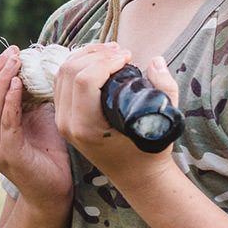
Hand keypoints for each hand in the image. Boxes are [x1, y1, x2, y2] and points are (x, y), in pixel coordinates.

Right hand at [0, 46, 71, 209]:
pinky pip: (6, 121)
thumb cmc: (42, 148)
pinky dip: (12, 99)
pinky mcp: (9, 155)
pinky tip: (20, 84)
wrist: (53, 188)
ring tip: (18, 63)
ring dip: (3, 79)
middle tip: (13, 53)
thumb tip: (21, 60)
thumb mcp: (26, 114)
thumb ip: (18, 93)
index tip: (4, 55)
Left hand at [53, 43, 179, 190]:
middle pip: (70, 72)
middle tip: (121, 52)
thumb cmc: (150, 152)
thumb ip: (165, 89)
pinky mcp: (64, 116)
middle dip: (96, 54)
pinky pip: (61, 82)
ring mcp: (63, 121)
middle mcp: (69, 124)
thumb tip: (156, 60)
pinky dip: (77, 65)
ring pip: (62, 74)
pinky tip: (97, 59)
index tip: (128, 57)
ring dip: (85, 56)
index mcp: (87, 127)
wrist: (135, 177)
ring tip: (111, 51)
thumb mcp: (164, 122)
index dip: (106, 60)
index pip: (85, 80)